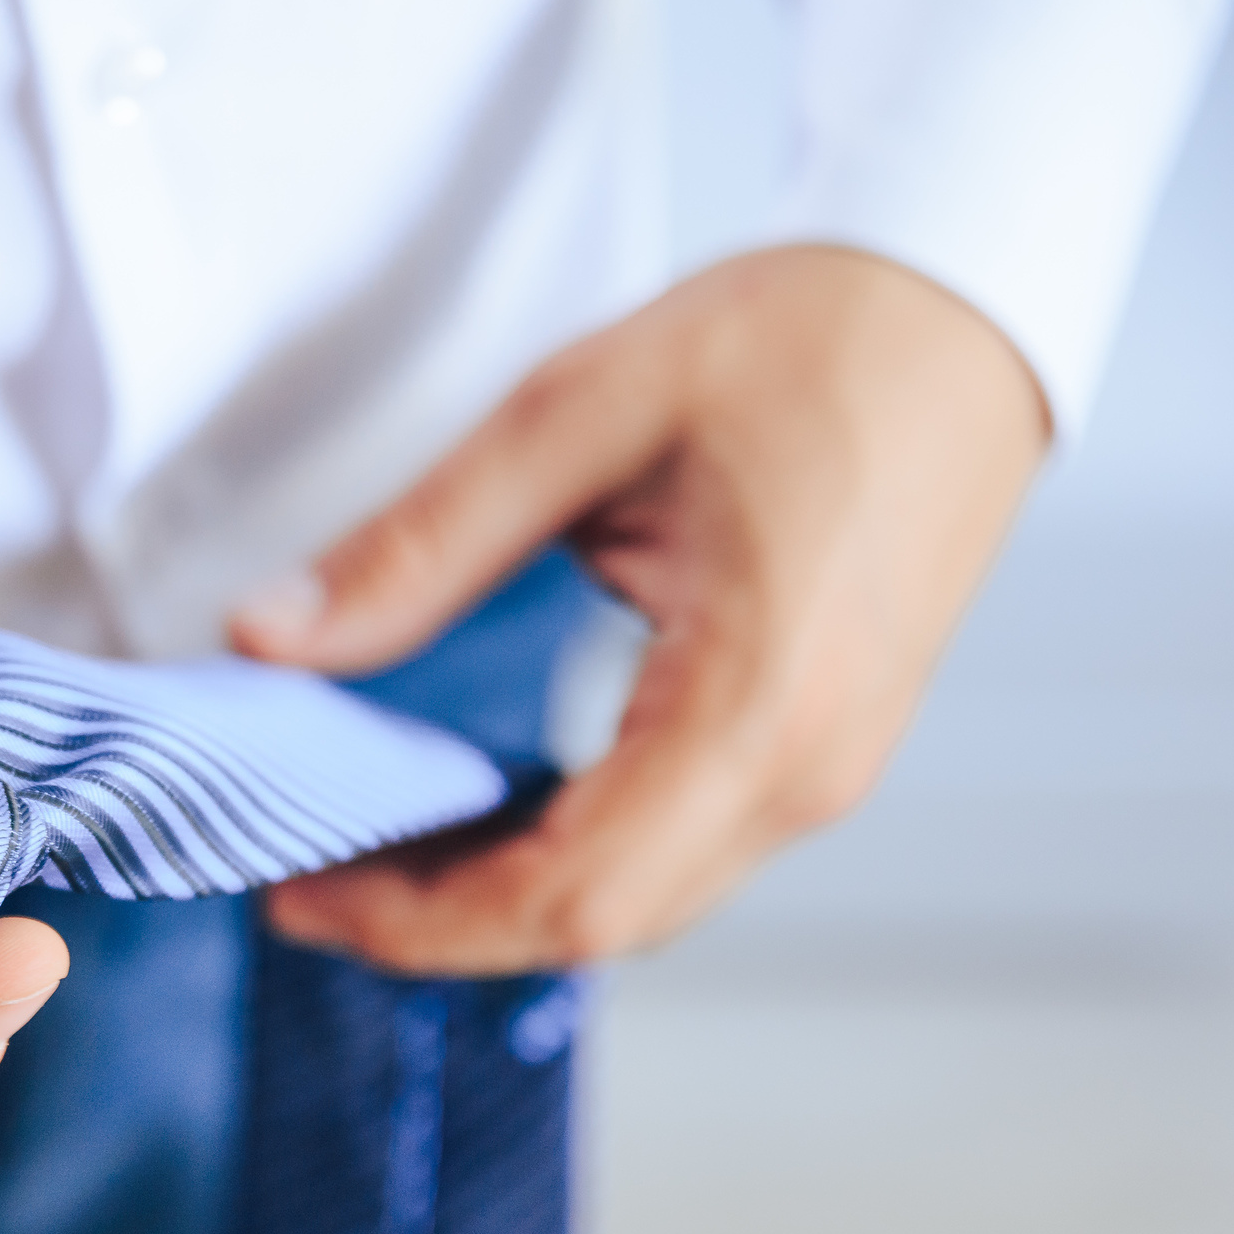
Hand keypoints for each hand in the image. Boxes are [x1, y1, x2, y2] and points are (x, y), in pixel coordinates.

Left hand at [229, 245, 1050, 972]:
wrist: (962, 308)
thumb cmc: (805, 340)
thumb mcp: (577, 415)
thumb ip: (418, 546)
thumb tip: (271, 638)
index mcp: (760, 703)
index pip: (572, 896)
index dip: (420, 923)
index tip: (301, 898)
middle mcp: (807, 770)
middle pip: (599, 925)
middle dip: (437, 925)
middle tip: (306, 880)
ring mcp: (824, 769)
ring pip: (638, 902)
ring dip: (497, 897)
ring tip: (369, 850)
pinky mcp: (817, 748)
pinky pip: (674, 849)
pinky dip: (562, 855)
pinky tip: (477, 813)